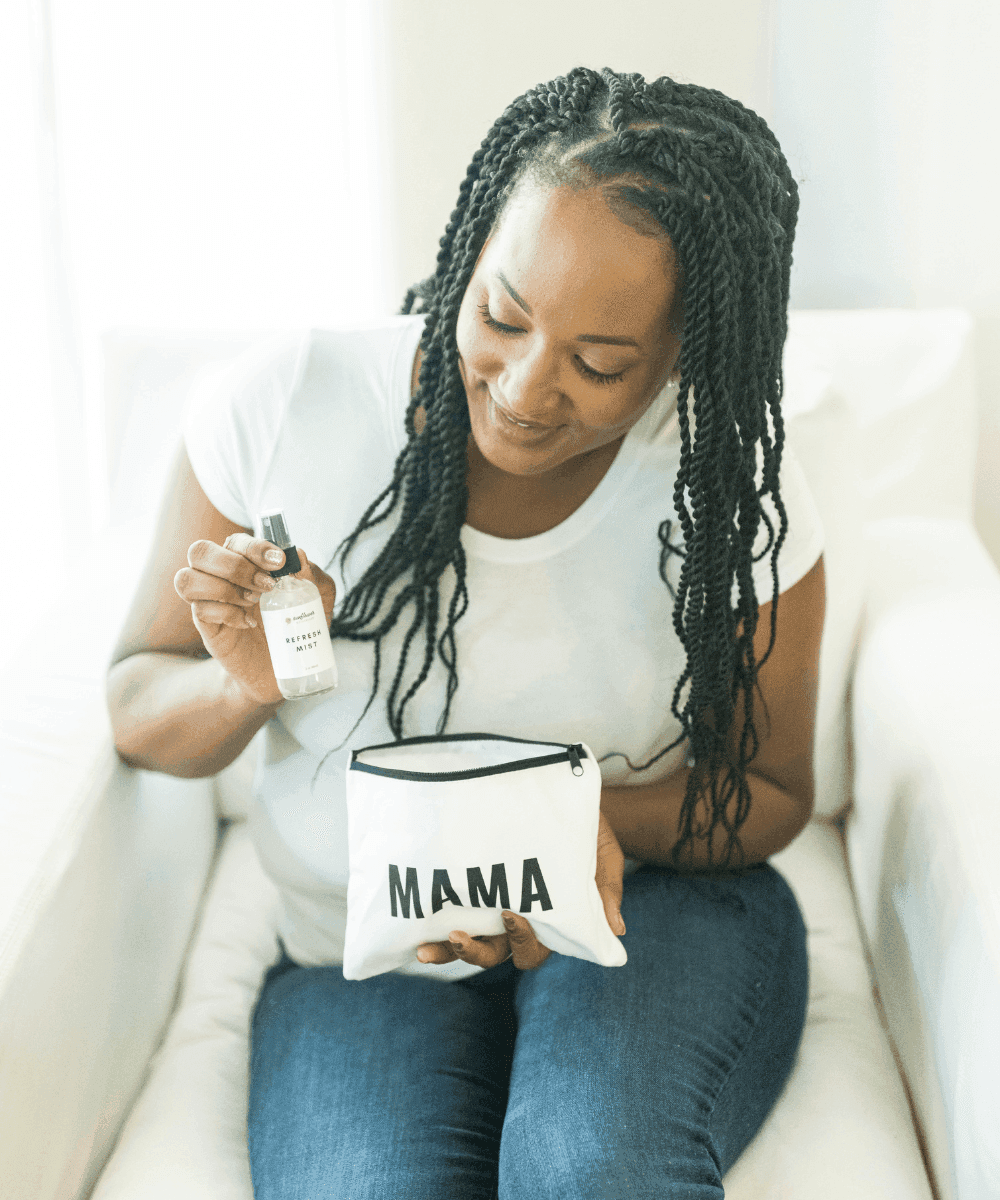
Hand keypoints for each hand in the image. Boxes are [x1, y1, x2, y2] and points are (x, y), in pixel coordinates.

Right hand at [173, 532, 336, 706]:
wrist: (283, 667)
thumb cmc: (294, 626)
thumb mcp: (316, 600)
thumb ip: (313, 577)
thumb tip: (300, 556)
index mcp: (245, 563)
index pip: (235, 541)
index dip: (254, 546)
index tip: (279, 561)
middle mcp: (220, 577)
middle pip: (199, 551)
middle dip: (234, 564)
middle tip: (266, 585)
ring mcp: (209, 601)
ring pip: (187, 578)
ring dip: (224, 587)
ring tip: (253, 602)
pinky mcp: (207, 627)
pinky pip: (199, 610)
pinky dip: (226, 613)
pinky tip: (247, 623)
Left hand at [415, 809, 626, 969]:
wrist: (567, 800)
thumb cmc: (588, 830)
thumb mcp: (603, 854)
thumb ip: (604, 888)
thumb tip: (615, 929)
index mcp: (552, 918)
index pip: (536, 946)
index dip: (522, 939)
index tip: (510, 913)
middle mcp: (520, 919)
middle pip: (498, 954)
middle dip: (477, 952)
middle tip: (458, 935)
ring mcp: (496, 906)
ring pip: (473, 943)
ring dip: (449, 951)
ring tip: (425, 949)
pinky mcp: (478, 888)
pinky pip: (456, 913)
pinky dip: (436, 926)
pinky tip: (415, 927)